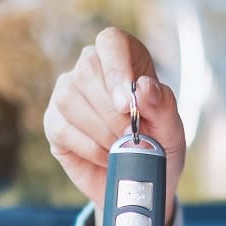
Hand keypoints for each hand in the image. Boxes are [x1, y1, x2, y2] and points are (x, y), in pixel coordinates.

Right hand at [43, 27, 185, 225]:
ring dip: (100, 130)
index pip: (111, 42)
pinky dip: (89, 148)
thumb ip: (163, 105)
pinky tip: (106, 157)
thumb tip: (143, 88)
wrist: (138, 183)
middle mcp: (90, 69)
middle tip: (131, 135)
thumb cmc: (158, 148)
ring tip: (121, 148)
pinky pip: (62, 128)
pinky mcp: (53, 123)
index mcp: (124, 58)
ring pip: (69, 98)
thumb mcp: (172, 129)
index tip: (127, 103)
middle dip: (111, 110)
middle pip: (87, 71)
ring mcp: (67, 95)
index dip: (117, 67)